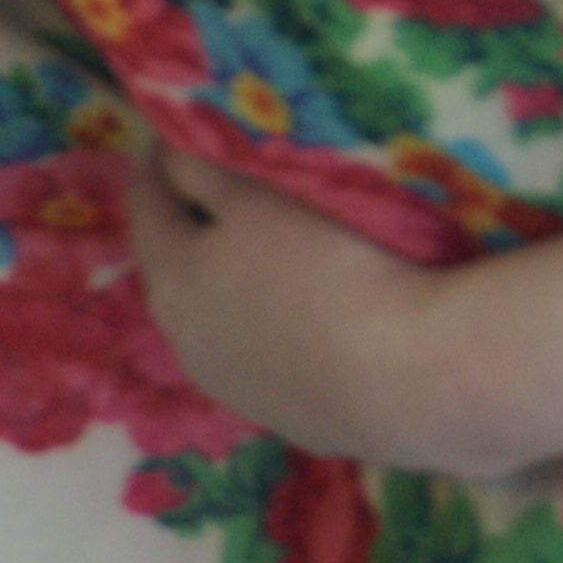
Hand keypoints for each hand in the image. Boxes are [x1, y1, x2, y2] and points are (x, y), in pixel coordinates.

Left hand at [128, 147, 465, 465]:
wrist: (416, 382)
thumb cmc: (334, 271)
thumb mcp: (260, 202)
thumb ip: (203, 173)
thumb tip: (168, 156)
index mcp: (170, 277)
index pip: (146, 206)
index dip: (156, 168)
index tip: (167, 143)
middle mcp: (184, 339)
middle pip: (169, 269)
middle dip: (182, 229)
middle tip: (203, 195)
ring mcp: (232, 387)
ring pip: (209, 323)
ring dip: (218, 289)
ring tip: (250, 258)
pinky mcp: (284, 419)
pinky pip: (258, 362)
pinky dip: (264, 333)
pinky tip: (297, 322)